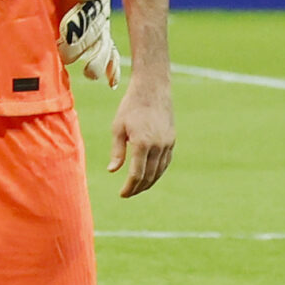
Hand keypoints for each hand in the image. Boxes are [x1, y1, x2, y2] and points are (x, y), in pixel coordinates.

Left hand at [108, 77, 173, 196]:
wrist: (153, 90)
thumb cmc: (130, 107)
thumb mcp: (117, 128)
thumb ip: (117, 151)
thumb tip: (113, 171)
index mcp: (142, 144)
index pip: (136, 174)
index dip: (129, 187)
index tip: (122, 194)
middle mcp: (158, 146)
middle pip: (149, 176)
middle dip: (138, 188)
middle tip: (128, 194)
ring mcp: (167, 143)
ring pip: (160, 170)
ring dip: (149, 182)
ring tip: (138, 188)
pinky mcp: (172, 140)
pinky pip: (166, 162)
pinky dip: (158, 172)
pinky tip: (150, 176)